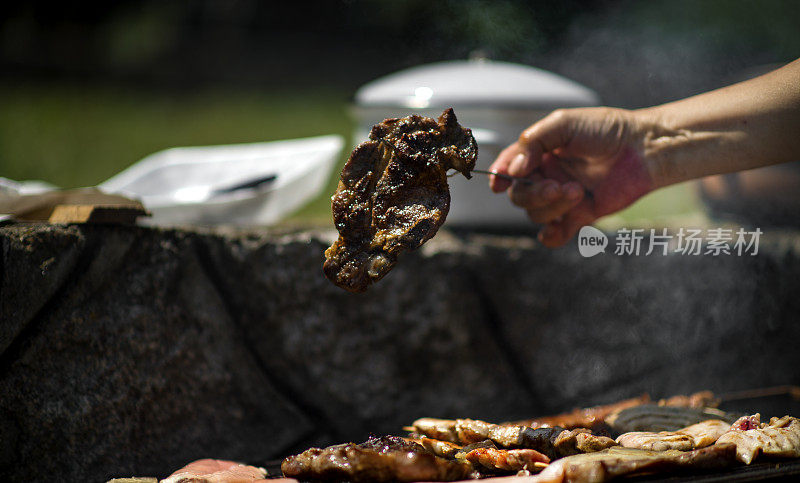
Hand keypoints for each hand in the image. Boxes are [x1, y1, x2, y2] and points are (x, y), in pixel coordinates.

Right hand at [489, 107, 655, 246]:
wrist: (644, 148)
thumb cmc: (607, 130)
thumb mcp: (564, 124)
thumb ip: (534, 142)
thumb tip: (514, 168)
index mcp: (539, 153)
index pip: (509, 167)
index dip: (500, 175)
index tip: (499, 183)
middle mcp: (547, 176)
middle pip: (520, 196)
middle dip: (533, 194)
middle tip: (555, 187)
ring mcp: (562, 197)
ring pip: (537, 214)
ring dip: (552, 207)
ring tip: (578, 191)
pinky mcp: (580, 215)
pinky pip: (555, 234)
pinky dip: (551, 236)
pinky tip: (555, 231)